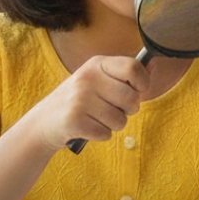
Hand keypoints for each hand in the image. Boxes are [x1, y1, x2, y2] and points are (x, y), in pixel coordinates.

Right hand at [29, 55, 150, 150]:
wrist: (44, 122)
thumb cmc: (78, 100)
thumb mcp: (98, 80)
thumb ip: (125, 75)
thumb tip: (154, 65)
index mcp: (96, 64)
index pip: (133, 68)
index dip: (143, 83)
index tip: (138, 91)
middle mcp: (87, 78)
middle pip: (131, 98)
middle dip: (128, 110)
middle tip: (113, 109)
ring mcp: (79, 99)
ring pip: (120, 120)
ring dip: (113, 125)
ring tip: (97, 119)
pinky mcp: (74, 120)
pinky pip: (106, 134)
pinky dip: (100, 135)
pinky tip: (87, 128)